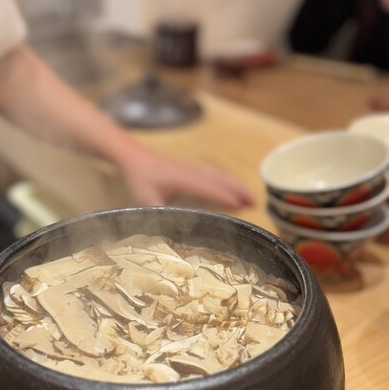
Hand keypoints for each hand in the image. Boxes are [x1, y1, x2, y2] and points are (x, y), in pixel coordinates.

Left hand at [119, 150, 253, 208]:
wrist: (134, 156)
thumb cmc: (139, 178)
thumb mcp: (145, 200)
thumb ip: (158, 215)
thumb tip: (168, 233)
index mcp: (183, 179)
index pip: (209, 188)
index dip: (225, 196)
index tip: (240, 205)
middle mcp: (192, 172)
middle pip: (221, 180)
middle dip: (239, 190)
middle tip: (255, 203)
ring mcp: (193, 168)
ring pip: (220, 175)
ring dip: (236, 185)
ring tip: (250, 196)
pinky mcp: (191, 168)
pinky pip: (214, 173)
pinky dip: (227, 180)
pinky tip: (231, 186)